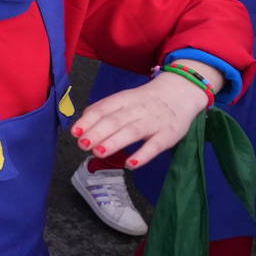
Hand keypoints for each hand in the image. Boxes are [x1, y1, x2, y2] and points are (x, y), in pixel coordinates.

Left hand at [72, 60, 219, 168]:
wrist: (181, 91)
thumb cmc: (145, 100)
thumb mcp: (124, 98)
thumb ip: (105, 109)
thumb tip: (83, 121)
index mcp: (124, 99)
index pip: (103, 109)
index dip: (88, 120)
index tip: (75, 132)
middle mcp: (137, 109)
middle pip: (115, 120)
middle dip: (97, 132)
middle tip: (83, 144)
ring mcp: (154, 122)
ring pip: (132, 132)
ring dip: (114, 142)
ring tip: (98, 152)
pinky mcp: (169, 135)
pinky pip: (156, 145)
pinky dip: (143, 155)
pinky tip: (130, 164)